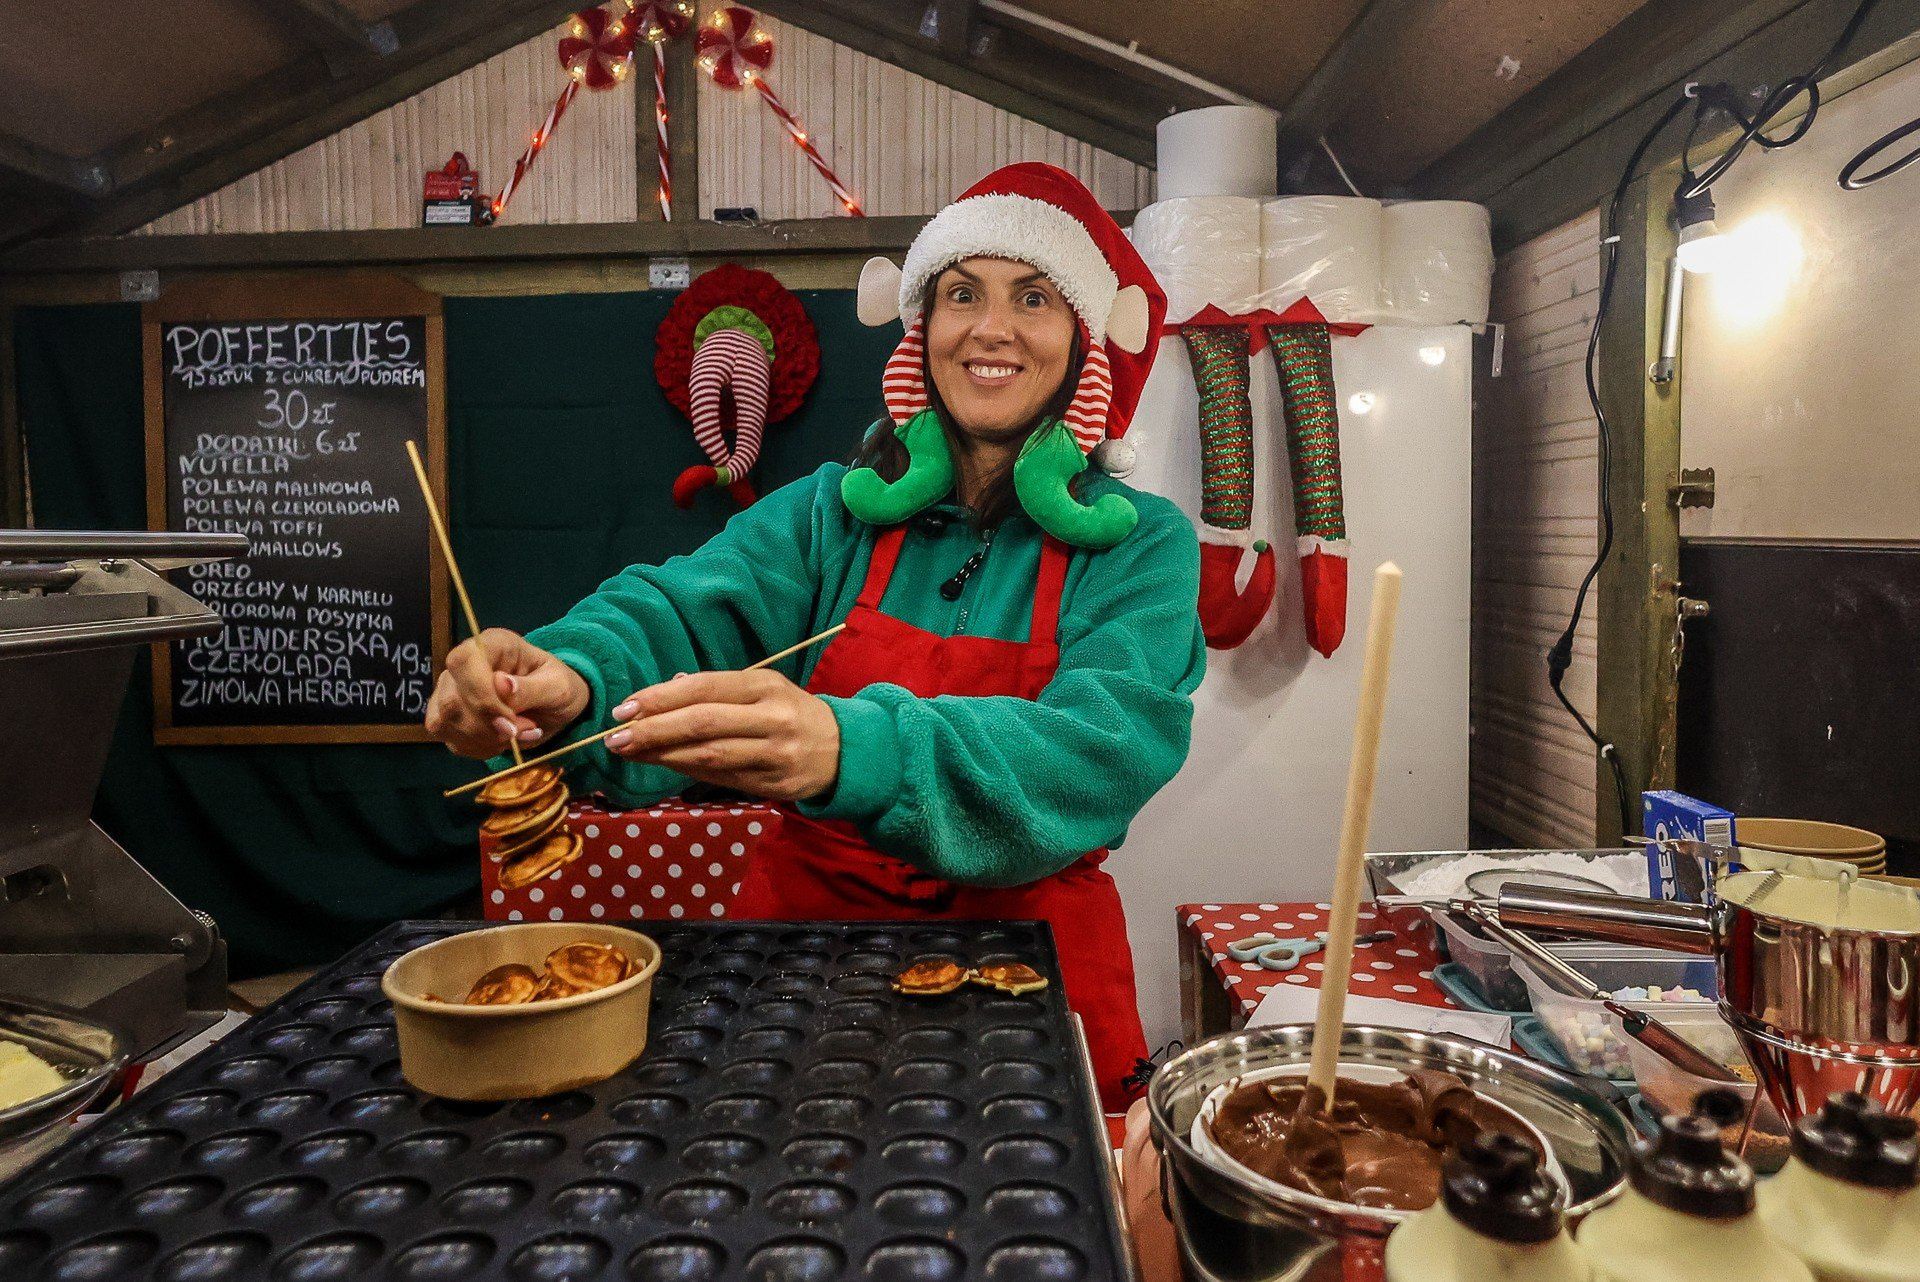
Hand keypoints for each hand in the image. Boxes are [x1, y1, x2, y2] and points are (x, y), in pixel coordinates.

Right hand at [424, 629, 590, 757]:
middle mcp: (465, 666)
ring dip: (486, 739)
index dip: (480, 693)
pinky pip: (453, 740)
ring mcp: (452, 692)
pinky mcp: (450, 719)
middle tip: (524, 728)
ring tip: (519, 733)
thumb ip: (531, 688)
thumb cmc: (557, 687)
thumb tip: (501, 684)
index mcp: (493, 645)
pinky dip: (481, 748)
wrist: (555, 707)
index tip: (509, 717)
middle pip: (451, 699)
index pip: (463, 661)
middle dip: (488, 725)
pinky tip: (504, 741)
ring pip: (446, 723)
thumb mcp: (557, 686)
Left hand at [604, 669, 839, 801]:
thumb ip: (717, 690)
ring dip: (663, 755)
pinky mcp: (772, 785)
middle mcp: (772, 718)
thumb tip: (665, 689)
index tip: (625, 708)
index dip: (661, 698)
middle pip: (703, 722)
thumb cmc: (792, 713)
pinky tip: (662, 766)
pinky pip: (720, 778)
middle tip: (616, 738)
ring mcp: (774, 754)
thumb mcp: (763, 689)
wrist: (844, 751)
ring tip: (630, 753)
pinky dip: (686, 771)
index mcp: (766, 686)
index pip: (704, 687)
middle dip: (654, 729)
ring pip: (708, 755)